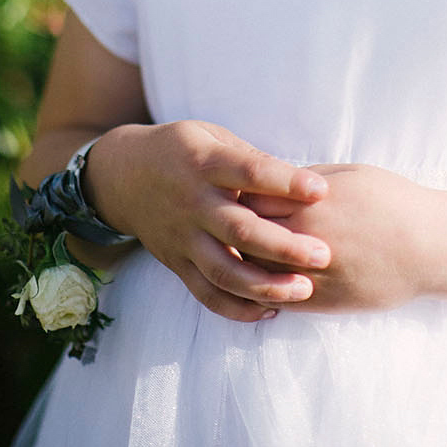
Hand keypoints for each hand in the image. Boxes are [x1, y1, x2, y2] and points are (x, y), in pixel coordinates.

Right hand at [85, 121, 331, 321]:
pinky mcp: (176, 264)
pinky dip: (237, 308)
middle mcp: (193, 203)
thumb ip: (250, 159)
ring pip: (224, 271)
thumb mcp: (213, 136)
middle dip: (284, 246)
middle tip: (323, 254)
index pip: (249, 172)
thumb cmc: (183, 150)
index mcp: (205, 163)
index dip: (286, 181)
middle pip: (240, 230)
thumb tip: (298, 182)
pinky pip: (206, 294)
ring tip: (304, 290)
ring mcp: (182, 238)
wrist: (123, 176)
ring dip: (265, 285)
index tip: (322, 191)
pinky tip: (270, 310)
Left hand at [245, 164, 438, 312]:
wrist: (430, 246)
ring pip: (255, 271)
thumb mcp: (350, 174)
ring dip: (242, 263)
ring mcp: (311, 272)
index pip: (250, 198)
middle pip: (245, 235)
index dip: (237, 196)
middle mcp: (304, 237)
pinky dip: (262, 291)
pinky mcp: (322, 301)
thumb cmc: (393, 201)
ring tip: (235, 254)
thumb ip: (309, 179)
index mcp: (310, 201)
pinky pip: (277, 298)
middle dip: (232, 230)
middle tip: (222, 225)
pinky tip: (259, 283)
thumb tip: (277, 181)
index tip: (230, 194)